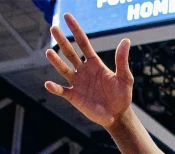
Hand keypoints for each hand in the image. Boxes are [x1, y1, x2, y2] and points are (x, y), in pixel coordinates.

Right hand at [45, 14, 133, 128]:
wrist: (118, 115)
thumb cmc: (122, 96)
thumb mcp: (125, 78)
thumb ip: (122, 60)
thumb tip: (126, 40)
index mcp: (95, 64)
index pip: (83, 43)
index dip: (76, 30)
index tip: (67, 17)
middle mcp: (83, 71)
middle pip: (70, 53)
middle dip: (62, 41)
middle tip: (53, 28)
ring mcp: (77, 83)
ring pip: (63, 69)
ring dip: (56, 62)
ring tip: (48, 52)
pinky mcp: (74, 97)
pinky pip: (62, 90)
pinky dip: (55, 88)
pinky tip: (49, 84)